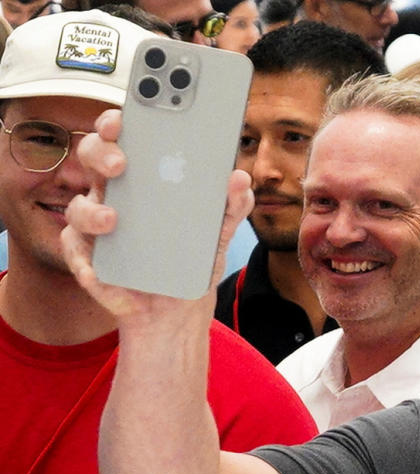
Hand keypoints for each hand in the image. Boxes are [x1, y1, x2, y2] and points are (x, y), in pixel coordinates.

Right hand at [62, 109, 252, 321]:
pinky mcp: (88, 260)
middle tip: (121, 162)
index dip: (120, 121)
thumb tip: (240, 178)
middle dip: (101, 152)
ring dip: (92, 211)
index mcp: (145, 177)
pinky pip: (77, 253)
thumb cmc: (193, 258)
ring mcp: (96, 226)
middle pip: (93, 157)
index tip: (127, 115)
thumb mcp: (218, 232)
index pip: (127, 137)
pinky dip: (85, 261)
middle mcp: (115, 194)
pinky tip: (97, 269)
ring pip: (80, 206)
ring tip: (113, 221)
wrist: (177, 309)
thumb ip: (231, 205)